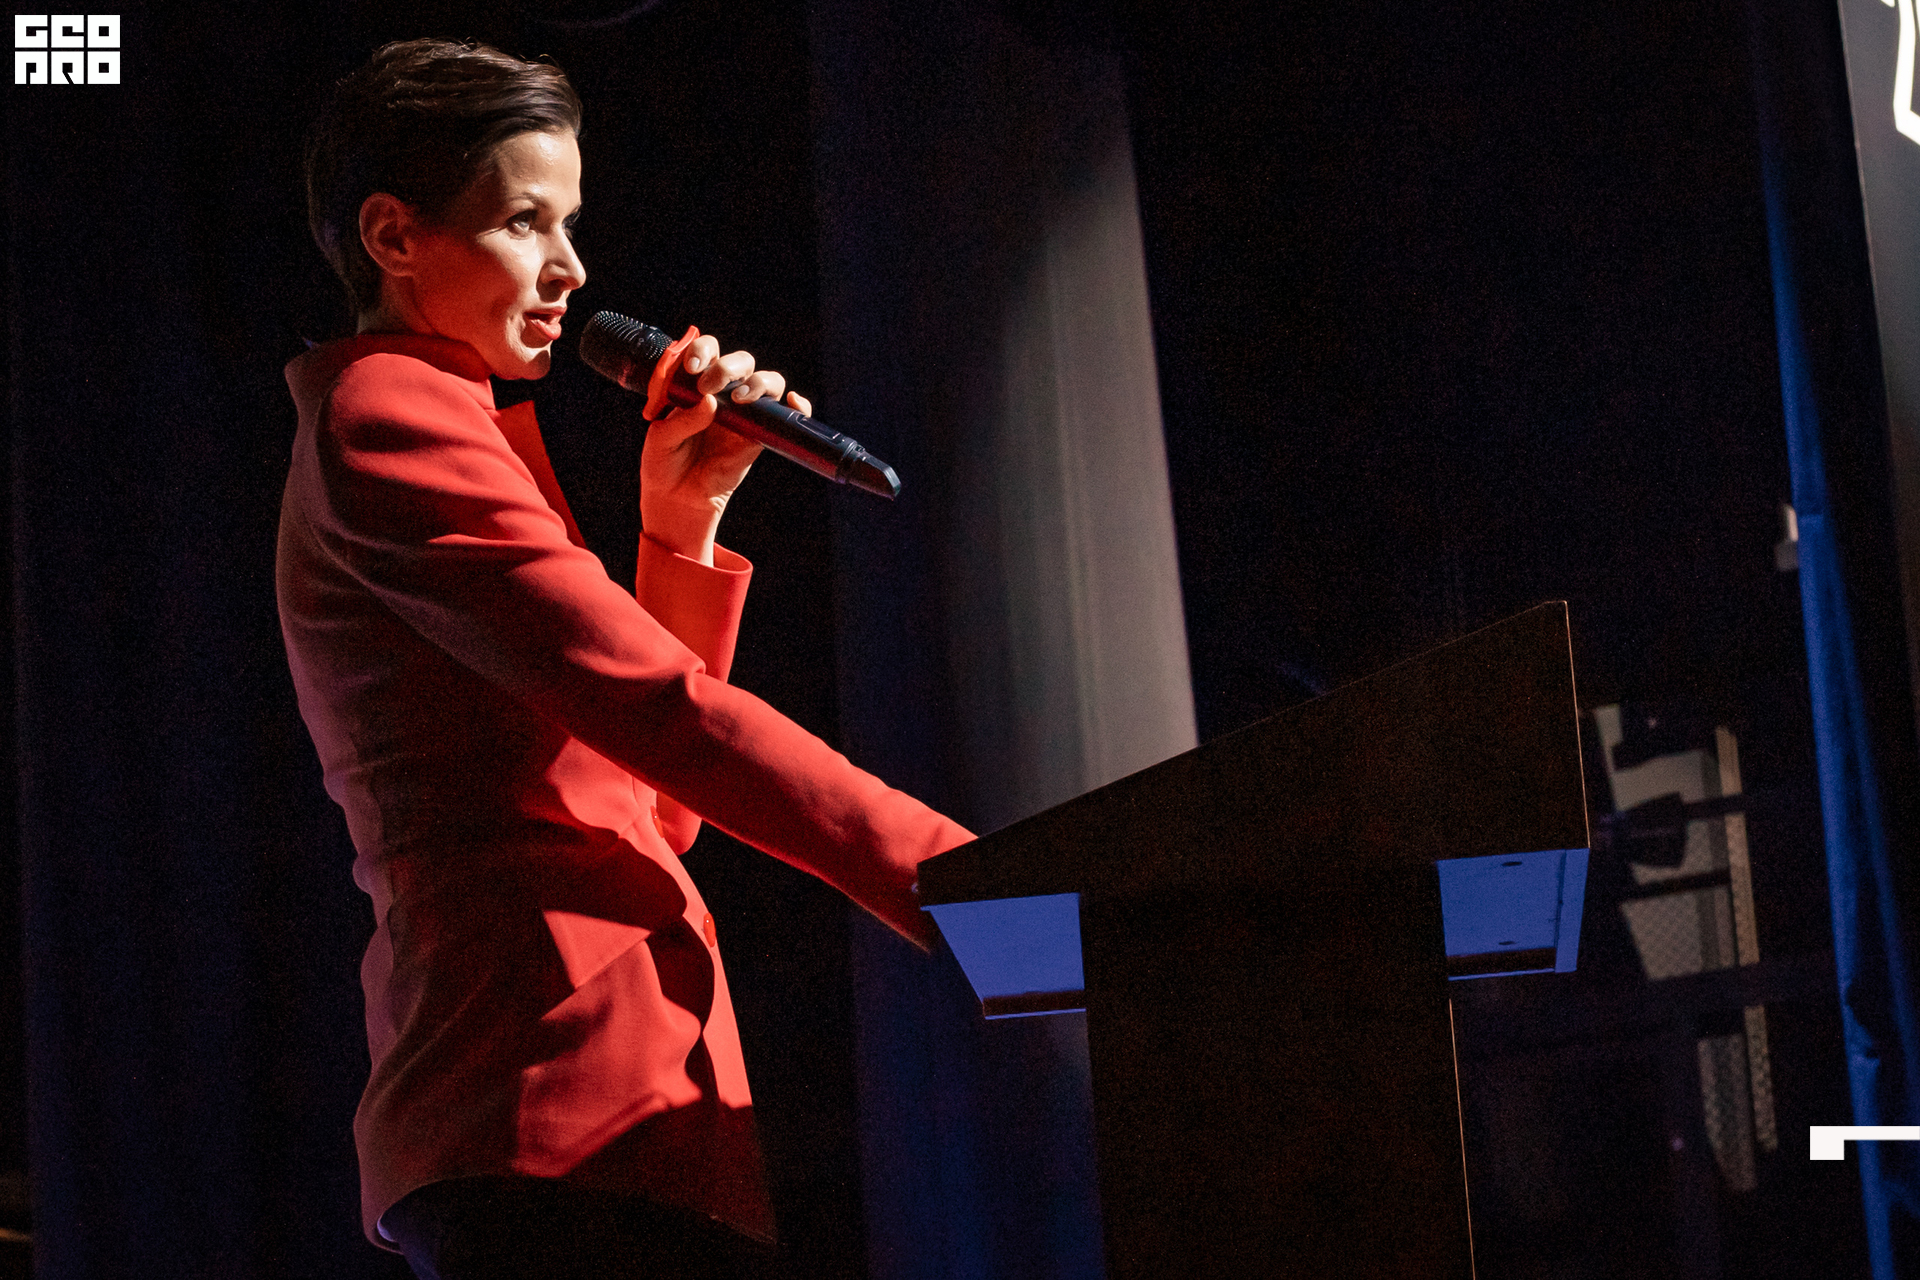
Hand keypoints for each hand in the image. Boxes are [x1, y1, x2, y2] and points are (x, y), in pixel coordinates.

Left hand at [639, 334, 811, 564]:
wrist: (677, 499)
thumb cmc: (663, 463)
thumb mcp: (661, 439)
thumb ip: (683, 420)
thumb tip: (711, 402)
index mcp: (695, 384)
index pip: (708, 351)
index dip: (703, 351)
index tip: (693, 369)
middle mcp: (723, 393)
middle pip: (741, 362)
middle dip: (727, 367)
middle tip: (708, 387)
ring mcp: (744, 414)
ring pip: (766, 381)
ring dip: (759, 382)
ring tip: (741, 399)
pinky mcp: (759, 436)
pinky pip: (784, 416)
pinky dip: (796, 406)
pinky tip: (792, 402)